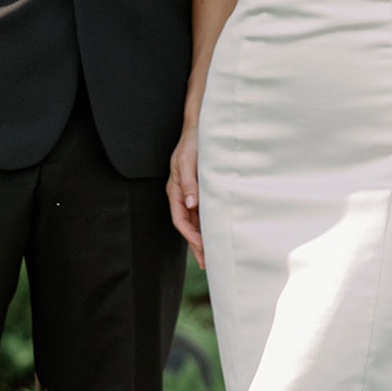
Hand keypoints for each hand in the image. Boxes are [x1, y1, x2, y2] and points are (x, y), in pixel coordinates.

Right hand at [166, 125, 205, 269]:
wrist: (200, 127)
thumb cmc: (193, 142)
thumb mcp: (189, 161)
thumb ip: (189, 183)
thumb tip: (190, 204)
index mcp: (175, 191)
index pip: (180, 220)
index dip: (191, 237)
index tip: (202, 249)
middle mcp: (181, 195)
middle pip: (187, 225)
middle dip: (196, 244)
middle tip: (207, 263)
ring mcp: (190, 193)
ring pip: (195, 220)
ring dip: (202, 236)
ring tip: (211, 254)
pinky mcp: (199, 189)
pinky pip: (202, 211)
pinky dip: (207, 224)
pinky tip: (216, 232)